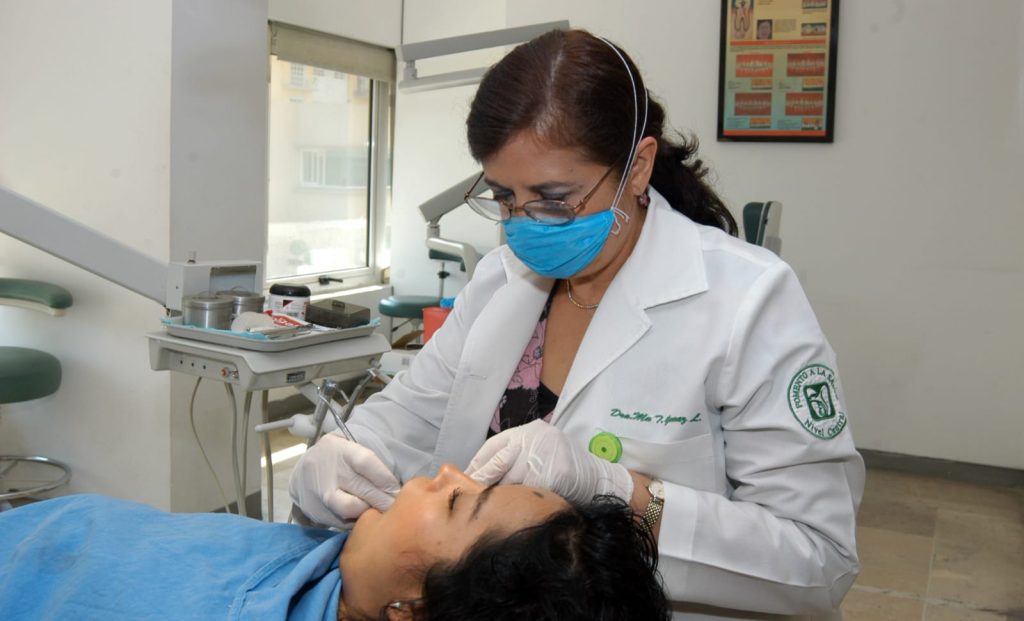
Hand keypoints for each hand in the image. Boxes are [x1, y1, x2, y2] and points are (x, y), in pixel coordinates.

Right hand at [288, 434, 399, 527]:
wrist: (300, 475)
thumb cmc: (336, 461)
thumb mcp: (349, 450)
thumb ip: (370, 464)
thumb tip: (395, 487)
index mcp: (340, 451)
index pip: (366, 462)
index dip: (385, 478)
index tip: (397, 489)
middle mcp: (328, 472)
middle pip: (363, 489)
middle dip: (384, 501)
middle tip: (397, 507)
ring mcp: (320, 494)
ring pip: (351, 509)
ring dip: (369, 513)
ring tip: (379, 513)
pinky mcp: (316, 512)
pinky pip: (342, 521)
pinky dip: (355, 521)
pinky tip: (362, 517)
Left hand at [465, 420, 632, 503]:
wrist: (600, 479)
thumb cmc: (564, 468)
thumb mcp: (538, 453)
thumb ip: (513, 459)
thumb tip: (476, 476)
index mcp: (528, 431)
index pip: (492, 448)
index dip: (477, 467)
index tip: (464, 482)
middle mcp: (535, 438)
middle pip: (497, 463)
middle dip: (483, 483)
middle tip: (467, 498)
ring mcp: (545, 455)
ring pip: (509, 482)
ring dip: (497, 498)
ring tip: (486, 510)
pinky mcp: (554, 474)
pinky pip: (527, 494)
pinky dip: (517, 505)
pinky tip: (509, 513)